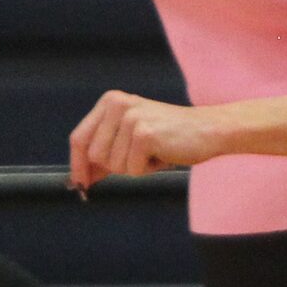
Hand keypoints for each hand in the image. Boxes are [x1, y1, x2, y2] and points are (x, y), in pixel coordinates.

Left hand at [69, 92, 230, 191]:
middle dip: (116, 166)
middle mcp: (117, 105)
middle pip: (94, 156)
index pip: (79, 138)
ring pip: (114, 166)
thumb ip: (105, 154)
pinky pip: (133, 170)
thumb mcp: (132, 139)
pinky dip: (148, 170)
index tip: (79, 185)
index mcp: (110, 101)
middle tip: (142, 156)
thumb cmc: (171, 137)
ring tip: (155, 152)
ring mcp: (130, 118)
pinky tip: (163, 154)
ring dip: (135, 167)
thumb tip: (80, 179)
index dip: (77, 165)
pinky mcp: (144, 134)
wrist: (209, 129)